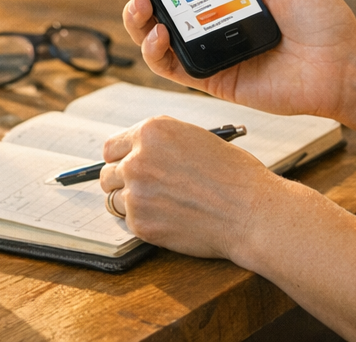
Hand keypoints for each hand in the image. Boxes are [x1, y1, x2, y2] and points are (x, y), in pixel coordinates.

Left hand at [99, 116, 280, 260]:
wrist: (249, 211)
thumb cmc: (233, 174)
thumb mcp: (196, 139)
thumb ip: (162, 144)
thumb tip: (138, 155)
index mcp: (152, 131)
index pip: (112, 146)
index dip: (121, 157)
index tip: (126, 166)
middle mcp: (137, 160)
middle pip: (107, 174)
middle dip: (122, 181)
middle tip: (145, 189)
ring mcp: (136, 193)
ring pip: (114, 200)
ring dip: (131, 203)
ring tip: (160, 204)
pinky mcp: (141, 224)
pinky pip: (130, 222)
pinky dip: (145, 222)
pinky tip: (171, 218)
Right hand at [112, 0, 355, 121]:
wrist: (343, 67)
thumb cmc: (326, 22)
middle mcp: (215, 20)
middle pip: (161, 2)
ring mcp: (210, 50)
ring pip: (156, 35)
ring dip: (137, 18)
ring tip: (140, 2)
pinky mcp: (212, 78)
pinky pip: (172, 68)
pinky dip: (156, 52)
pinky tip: (159, 33)